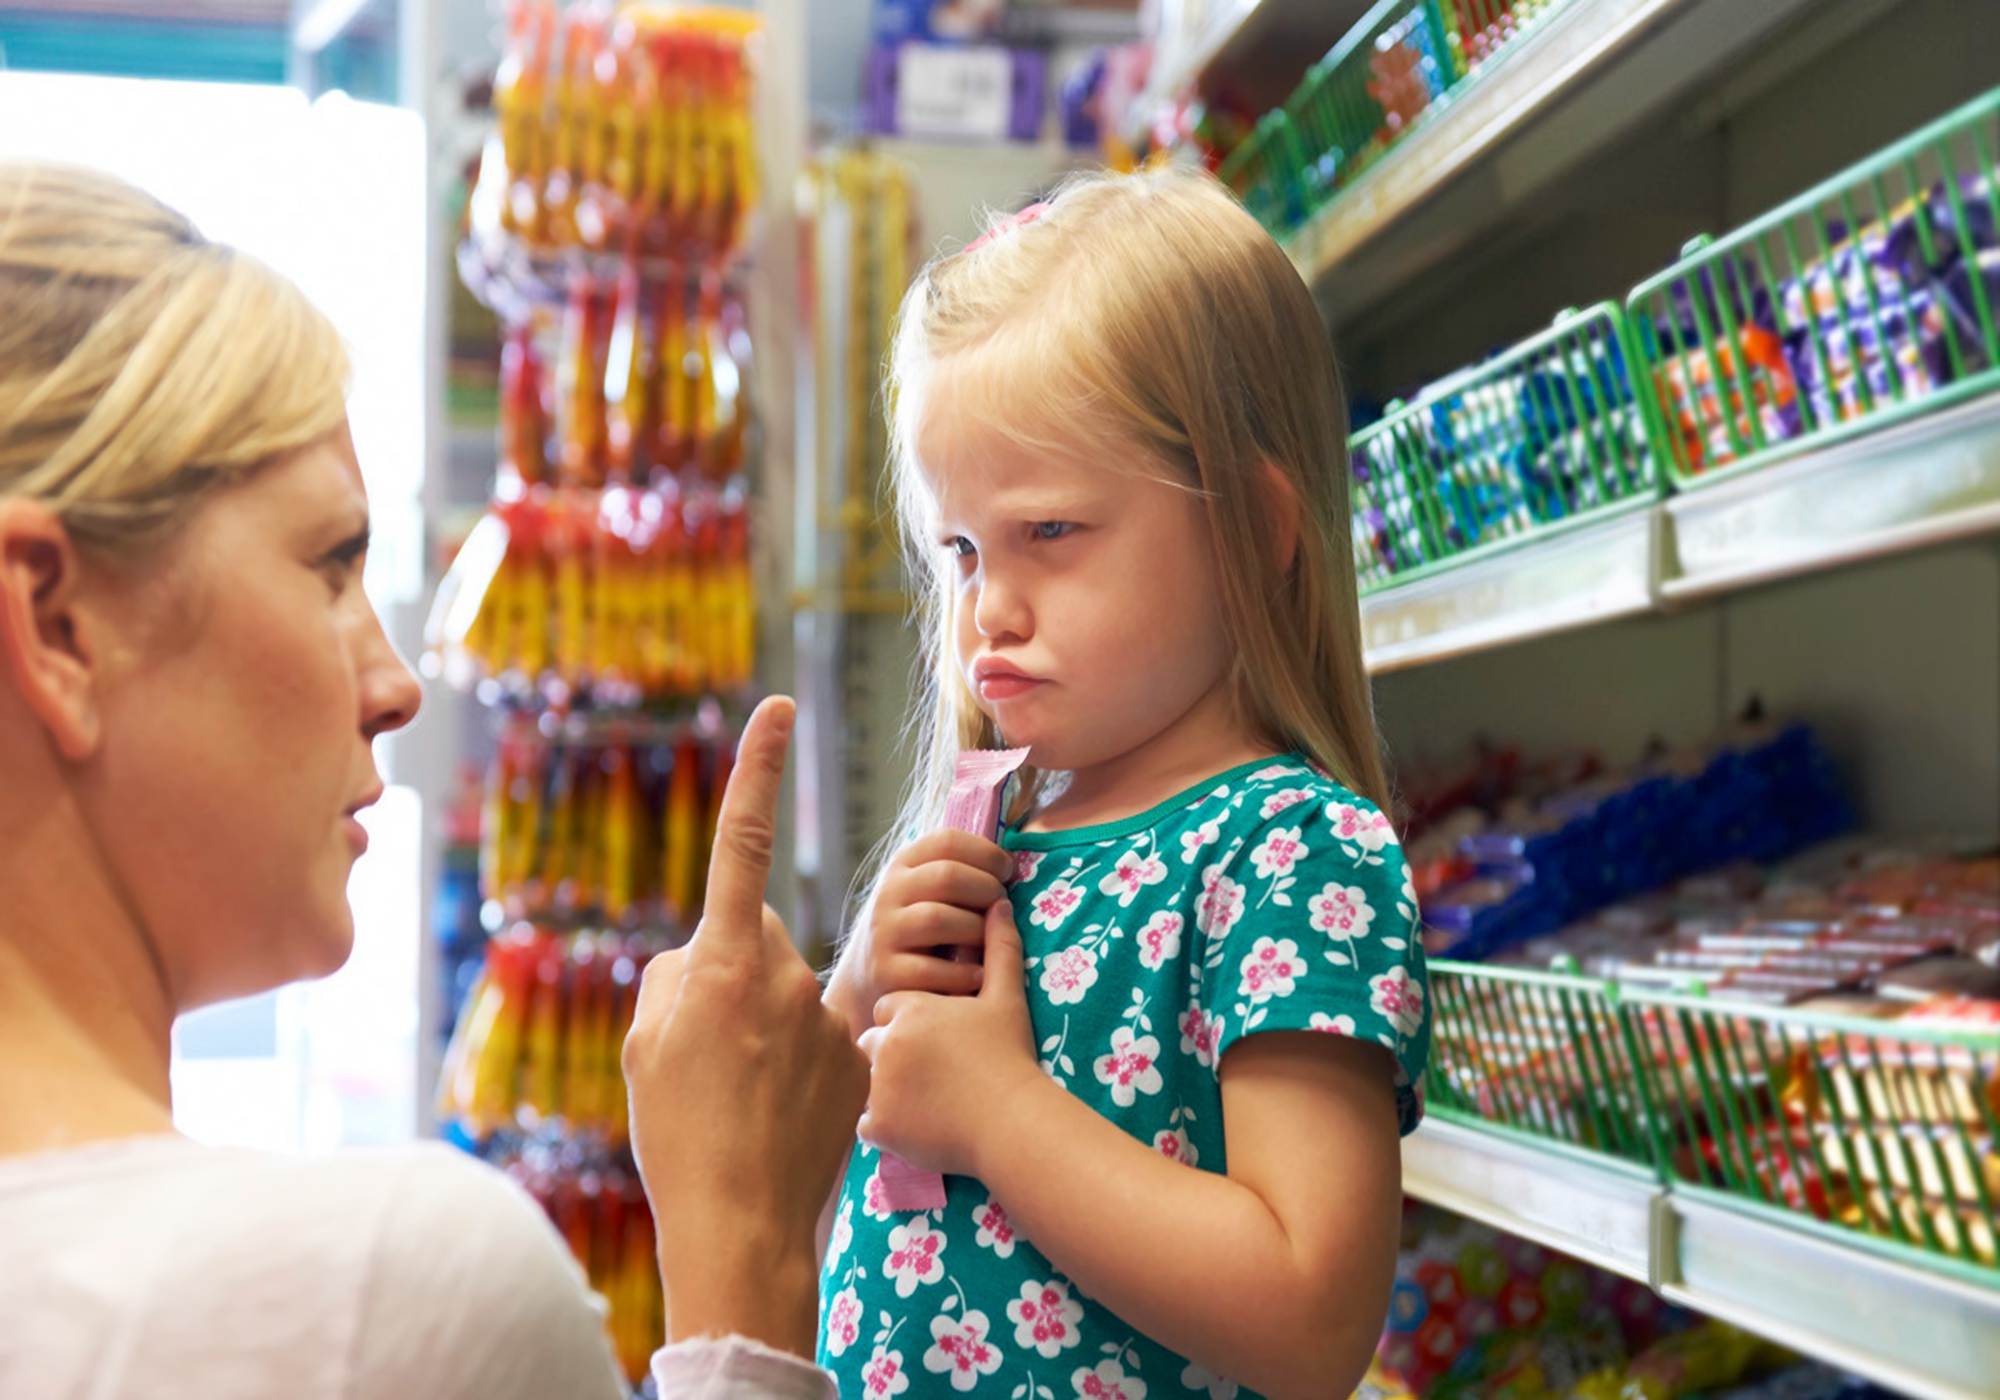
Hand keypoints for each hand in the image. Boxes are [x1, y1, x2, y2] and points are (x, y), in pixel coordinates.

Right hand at [622, 696, 869, 1358]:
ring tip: (742, 1098)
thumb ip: (674, 977)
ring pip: (785, 992)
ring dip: (764, 1027)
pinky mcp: (857, 1052)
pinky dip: (799, 1062)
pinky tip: (780, 1112)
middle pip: (753, 941)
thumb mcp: (646, 1044)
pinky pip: (819, 1033)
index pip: (741, 843)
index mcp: (722, 961)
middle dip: (732, 976)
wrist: (742, 1222)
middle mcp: (782, 973)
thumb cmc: (678, 1132)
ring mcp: (825, 1014)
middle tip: (708, 1055)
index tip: (775, 706)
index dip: (756, 770)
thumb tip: (705, 956)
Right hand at [825, 829, 1013, 1039]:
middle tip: (1003, 906)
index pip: (947, 841)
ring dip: (977, 930)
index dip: (986, 852)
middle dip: (987, 889)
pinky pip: (931, 969)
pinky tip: (978, 975)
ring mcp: (884, 932)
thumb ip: (958, 872)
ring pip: (938, 919)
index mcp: (903, 865)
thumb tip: (1009, 862)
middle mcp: (888, 893)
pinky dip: (963, 973)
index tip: (1007, 870)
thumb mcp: (926, 890)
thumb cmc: (918, 928)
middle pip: (947, 876)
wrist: (869, 976)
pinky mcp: (885, 973)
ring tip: (990, 942)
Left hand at [856, 898, 1045, 1178]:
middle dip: (891, 1054)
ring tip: (923, 1100)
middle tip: (929, 1073)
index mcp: (909, 1008)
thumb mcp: (1007, 997)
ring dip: (884, 1089)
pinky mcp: (879, 1125)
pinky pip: (866, 1123)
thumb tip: (999, 904)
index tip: (937, 1040)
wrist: (1012, 1119)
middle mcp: (885, 1042)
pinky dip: (885, 1126)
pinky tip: (915, 1125)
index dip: (912, 1023)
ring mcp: (878, 1086)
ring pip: (865, 1082)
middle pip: (872, 1042)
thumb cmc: (1010, 1056)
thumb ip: (999, 947)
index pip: (890, 1008)